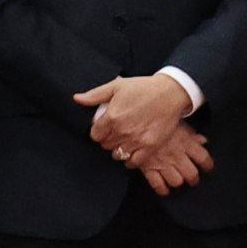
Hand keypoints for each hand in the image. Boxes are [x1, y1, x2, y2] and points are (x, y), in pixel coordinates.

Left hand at [75, 73, 189, 163]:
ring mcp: (137, 140)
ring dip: (119, 149)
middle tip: (115, 133)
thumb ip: (94, 95)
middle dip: (108, 139)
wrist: (170, 93)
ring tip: (124, 140)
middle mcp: (123, 130)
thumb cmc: (143, 88)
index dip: (98, 132)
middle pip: (105, 145)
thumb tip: (77, 98)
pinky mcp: (150, 146)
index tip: (104, 129)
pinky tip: (132, 152)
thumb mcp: (116, 86)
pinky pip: (134, 161)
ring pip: (118, 154)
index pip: (95, 135)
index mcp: (112, 117)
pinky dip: (131, 160)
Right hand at [135, 124, 213, 194]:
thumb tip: (202, 140)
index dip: (208, 165)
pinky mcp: (148, 168)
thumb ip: (191, 132)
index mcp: (185, 143)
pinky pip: (157, 184)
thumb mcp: (176, 120)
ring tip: (178, 181)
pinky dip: (162, 189)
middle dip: (193, 178)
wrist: (133, 123)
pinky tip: (164, 189)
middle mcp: (176, 156)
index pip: (204, 158)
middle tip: (193, 178)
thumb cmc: (155, 118)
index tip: (208, 167)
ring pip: (177, 181)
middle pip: (192, 174)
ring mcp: (162, 163)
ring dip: (178, 182)